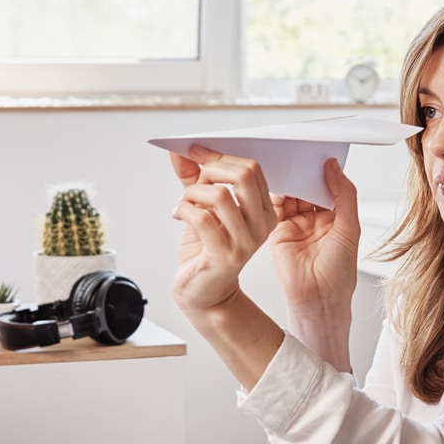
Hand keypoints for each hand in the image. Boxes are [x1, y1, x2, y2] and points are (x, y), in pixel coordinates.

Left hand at [169, 146, 276, 313]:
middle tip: (194, 179)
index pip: (252, 168)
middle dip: (211, 168)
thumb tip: (180, 151)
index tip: (197, 153)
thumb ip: (194, 178)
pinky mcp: (225, 256)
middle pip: (244, 175)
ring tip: (185, 203)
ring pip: (220, 195)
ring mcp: (245, 242)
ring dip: (193, 193)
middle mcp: (261, 226)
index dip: (221, 156)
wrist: (205, 293)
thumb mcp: (204, 207)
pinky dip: (184, 209)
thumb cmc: (206, 249)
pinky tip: (178, 214)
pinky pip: (203, 219)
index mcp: (265, 210)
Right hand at [267, 157, 361, 311]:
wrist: (317, 301)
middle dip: (302, 174)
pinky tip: (274, 186)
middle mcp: (314, 220)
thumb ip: (345, 195)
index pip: (327, 186)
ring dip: (287, 182)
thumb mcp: (349, 228)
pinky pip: (272, 208)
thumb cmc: (338, 276)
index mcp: (336, 217)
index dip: (323, 171)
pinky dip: (271, 196)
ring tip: (285, 169)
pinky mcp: (276, 231)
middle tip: (298, 159)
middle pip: (305, 188)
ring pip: (289, 195)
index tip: (317, 156)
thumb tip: (335, 169)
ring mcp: (295, 225)